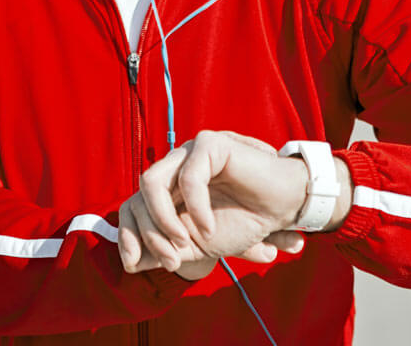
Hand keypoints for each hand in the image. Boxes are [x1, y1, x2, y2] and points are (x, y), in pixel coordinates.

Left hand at [117, 131, 310, 278]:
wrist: (283, 208)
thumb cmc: (242, 223)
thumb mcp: (197, 244)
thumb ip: (165, 250)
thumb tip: (129, 262)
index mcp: (168, 187)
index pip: (131, 206)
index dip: (127, 235)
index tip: (133, 266)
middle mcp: (174, 165)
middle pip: (137, 196)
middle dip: (148, 234)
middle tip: (171, 260)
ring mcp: (190, 151)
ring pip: (152, 182)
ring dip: (163, 219)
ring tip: (184, 242)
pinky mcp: (210, 144)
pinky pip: (188, 178)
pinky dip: (196, 208)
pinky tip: (210, 228)